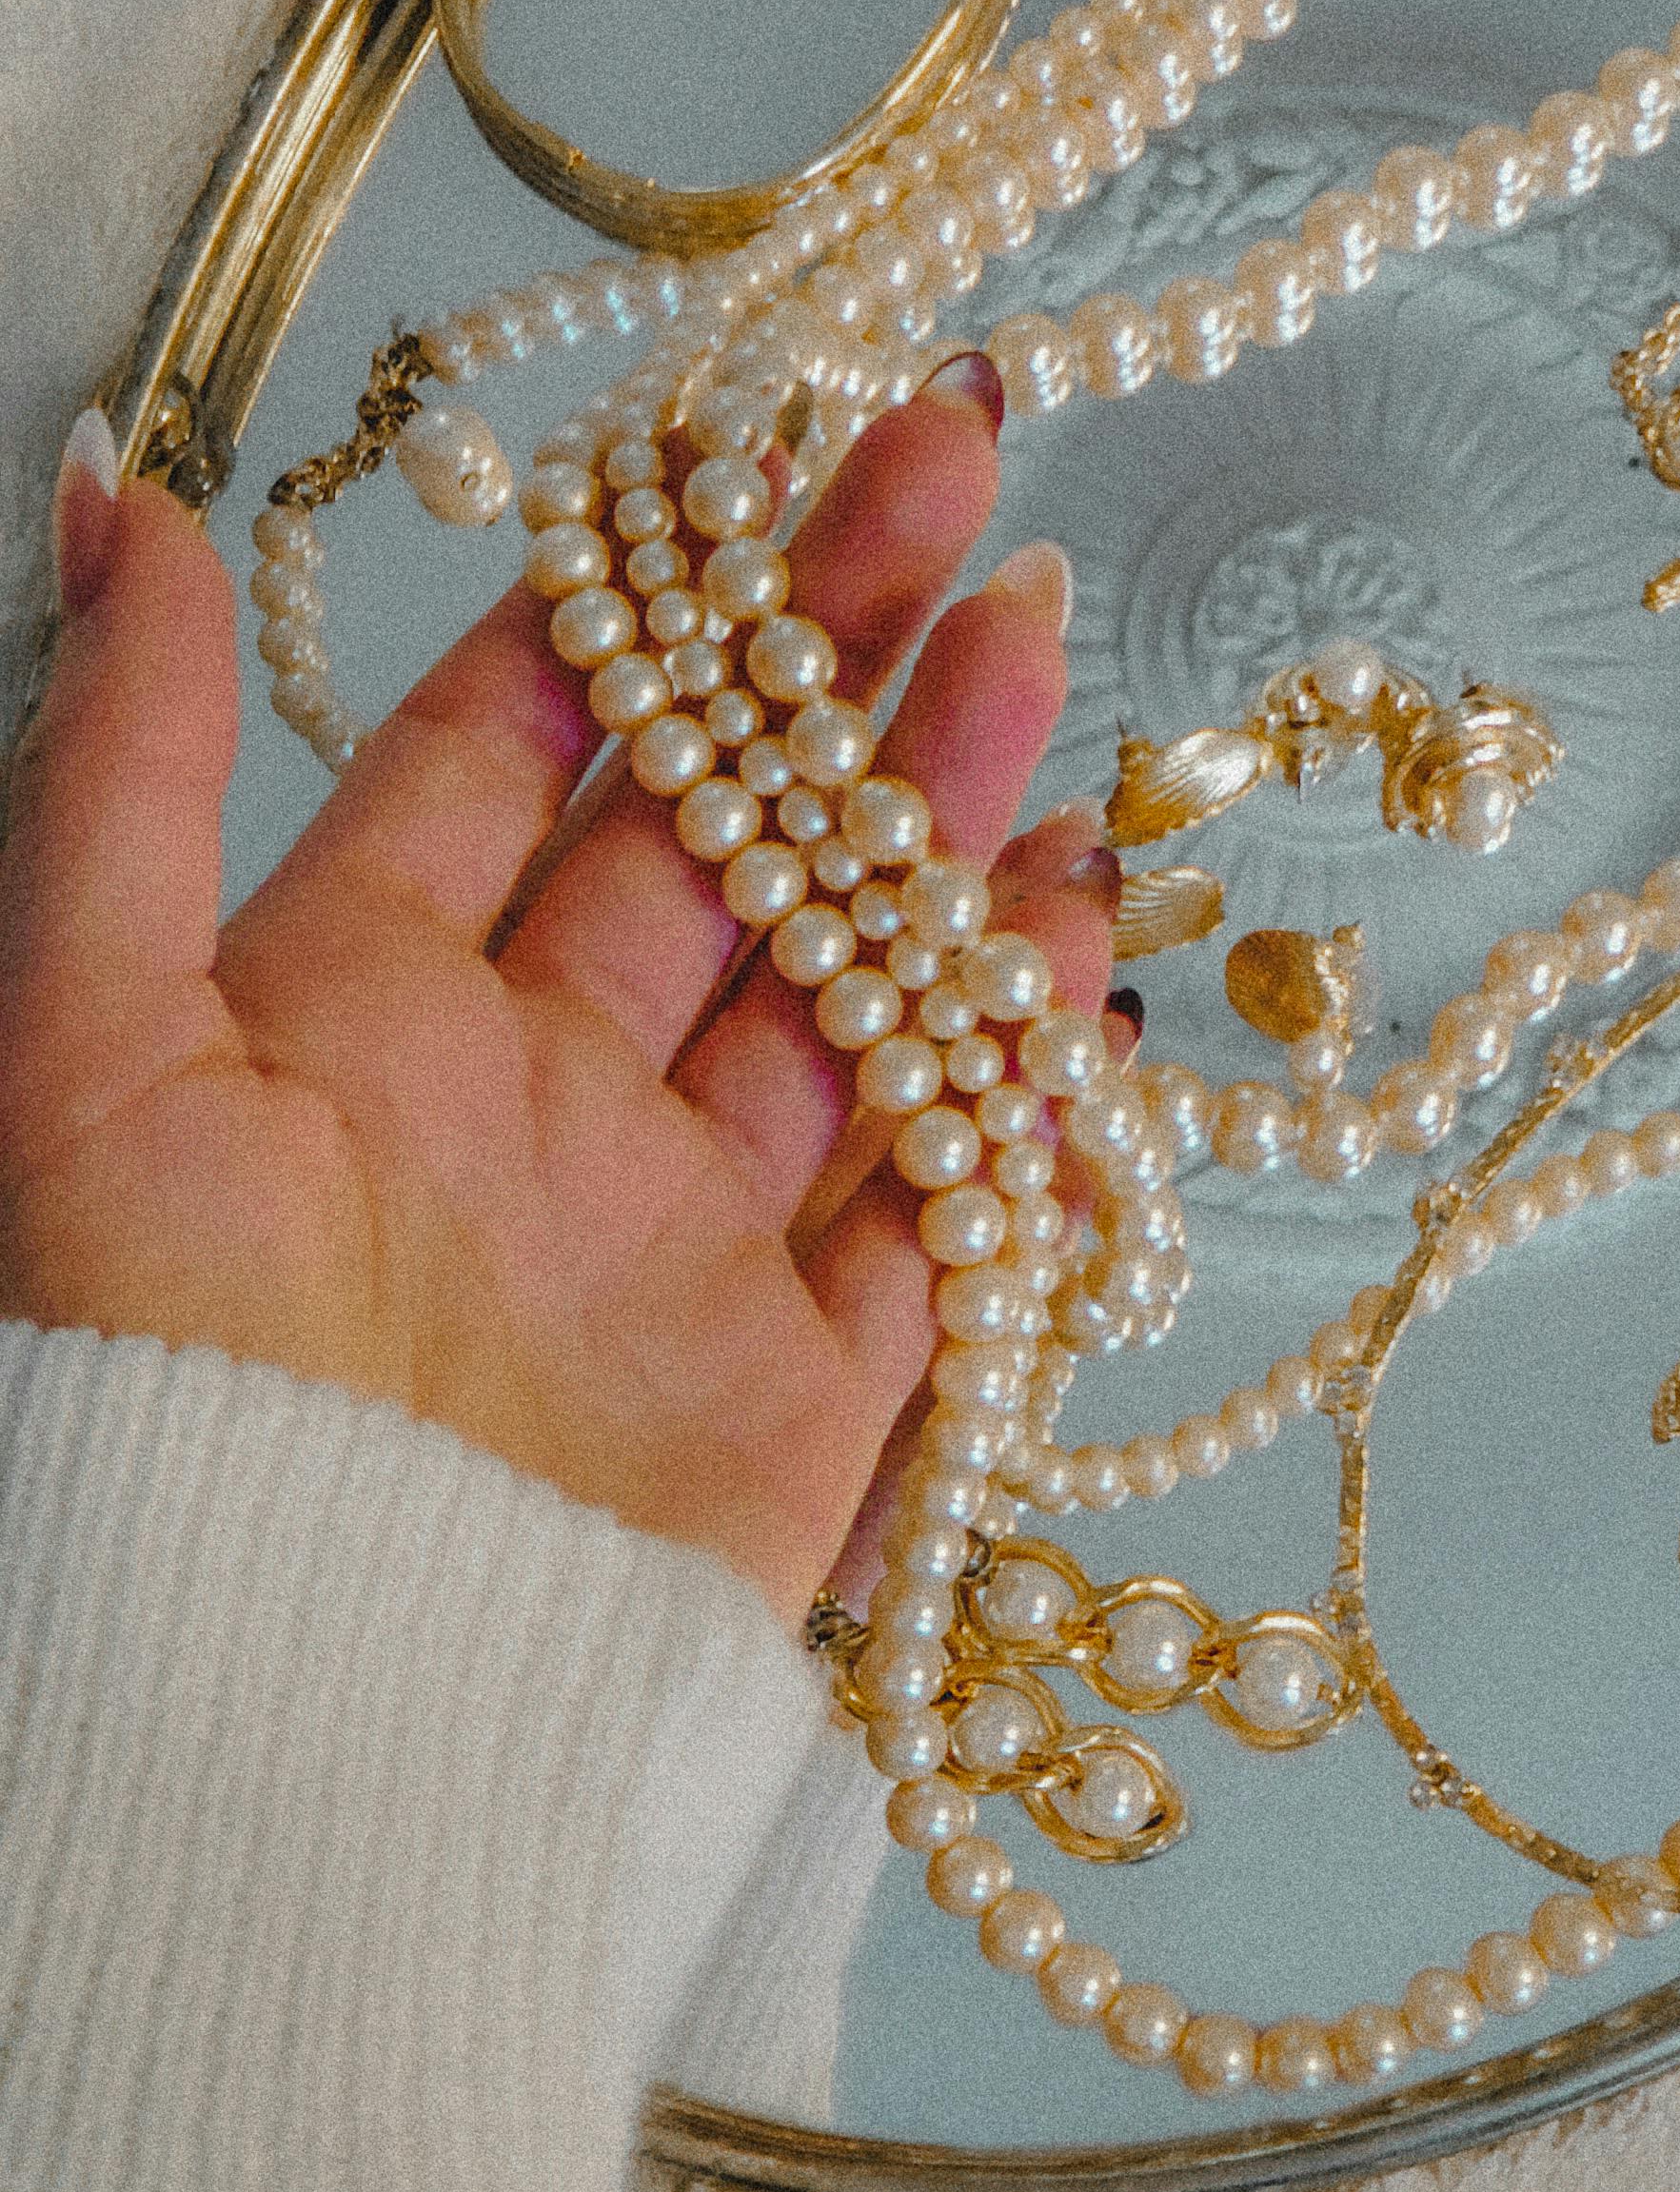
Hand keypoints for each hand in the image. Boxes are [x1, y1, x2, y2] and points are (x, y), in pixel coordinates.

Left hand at [0, 363, 1110, 1624]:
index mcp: (352, 1015)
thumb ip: (115, 757)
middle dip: (834, 651)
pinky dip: (1012, 1071)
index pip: (523, 746)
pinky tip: (1069, 921)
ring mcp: (673, 1246)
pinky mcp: (798, 1393)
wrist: (279, 1749)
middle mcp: (527, 1110)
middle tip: (953, 467)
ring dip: (941, 815)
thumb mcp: (84, 1037)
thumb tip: (116, 478)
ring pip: (843, 985)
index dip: (638, 591)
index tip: (747, 442)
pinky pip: (934, 1202)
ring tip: (1030, 644)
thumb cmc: (152, 1389)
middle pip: (718, 832)